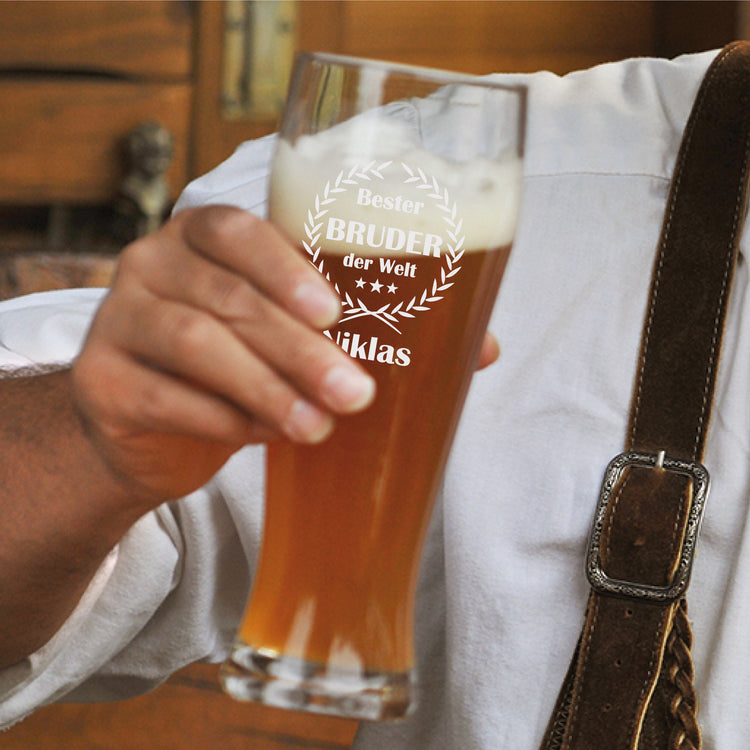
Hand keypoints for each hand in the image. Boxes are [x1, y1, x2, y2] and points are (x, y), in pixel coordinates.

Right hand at [72, 205, 376, 501]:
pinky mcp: (97, 379)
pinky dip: (227, 420)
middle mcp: (146, 264)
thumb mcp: (258, 332)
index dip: (285, 270)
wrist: (149, 428)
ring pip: (196, 343)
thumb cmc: (222, 368)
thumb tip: (360, 361)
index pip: (236, 233)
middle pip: (227, 297)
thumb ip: (295, 327)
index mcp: (192, 237)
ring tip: (317, 425)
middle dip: (298, 349)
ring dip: (267, 388)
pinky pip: (168, 398)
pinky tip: (268, 434)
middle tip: (352, 392)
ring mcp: (115, 319)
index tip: (333, 315)